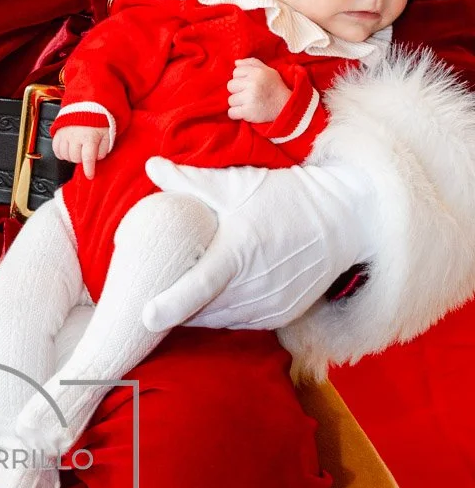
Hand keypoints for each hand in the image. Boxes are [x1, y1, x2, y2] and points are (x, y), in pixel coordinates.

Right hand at [52, 124, 110, 179]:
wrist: (86, 104)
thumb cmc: (98, 119)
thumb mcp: (107, 133)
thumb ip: (104, 148)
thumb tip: (97, 158)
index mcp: (89, 137)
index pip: (88, 158)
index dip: (88, 169)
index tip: (90, 176)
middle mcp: (75, 136)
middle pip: (75, 158)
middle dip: (81, 159)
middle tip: (85, 153)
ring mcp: (65, 134)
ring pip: (64, 155)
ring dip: (71, 156)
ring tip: (77, 150)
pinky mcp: (58, 132)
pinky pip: (56, 149)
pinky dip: (61, 152)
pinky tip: (68, 149)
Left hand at [140, 154, 371, 332]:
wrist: (343, 218)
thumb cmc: (286, 197)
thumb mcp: (238, 184)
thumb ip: (191, 180)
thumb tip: (151, 166)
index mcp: (239, 250)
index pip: (200, 285)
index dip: (171, 304)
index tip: (146, 316)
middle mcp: (256, 285)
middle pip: (202, 310)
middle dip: (175, 304)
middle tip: (155, 287)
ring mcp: (271, 304)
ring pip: (219, 320)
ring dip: (197, 311)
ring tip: (178, 293)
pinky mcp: (282, 315)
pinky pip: (240, 321)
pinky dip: (222, 313)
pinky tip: (213, 297)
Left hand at [227, 59, 290, 122]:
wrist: (286, 107)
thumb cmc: (275, 87)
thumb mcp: (268, 71)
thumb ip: (251, 63)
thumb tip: (236, 62)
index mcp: (257, 72)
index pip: (236, 72)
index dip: (241, 79)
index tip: (249, 84)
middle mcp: (253, 83)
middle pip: (230, 86)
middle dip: (238, 91)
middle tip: (248, 95)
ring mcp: (250, 98)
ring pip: (230, 100)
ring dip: (237, 103)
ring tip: (249, 104)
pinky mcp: (248, 112)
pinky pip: (231, 112)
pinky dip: (236, 114)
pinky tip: (244, 112)